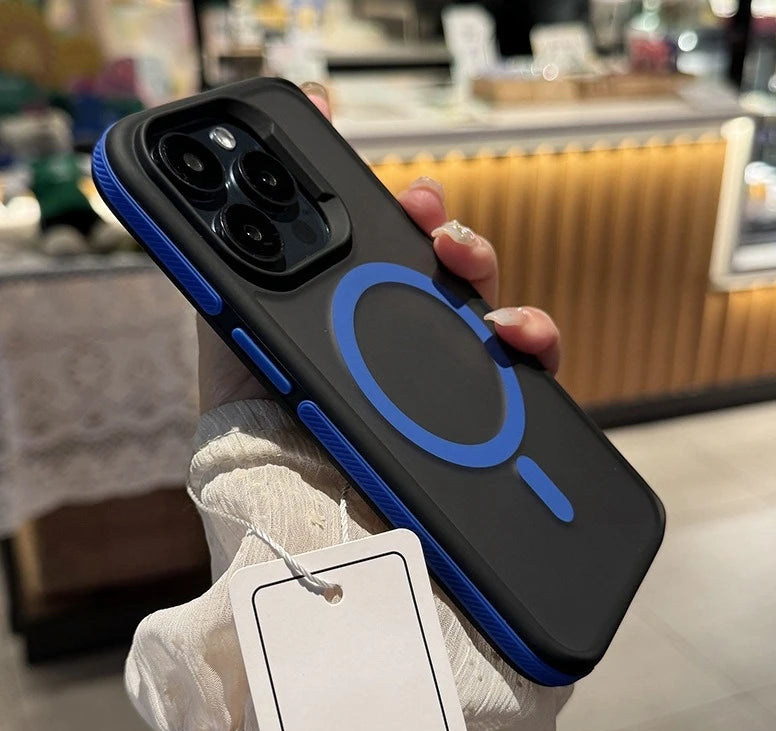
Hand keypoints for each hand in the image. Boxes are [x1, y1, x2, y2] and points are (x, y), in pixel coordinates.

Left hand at [198, 83, 559, 412]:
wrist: (286, 480)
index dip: (414, 212)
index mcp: (361, 308)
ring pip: (491, 303)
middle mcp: (408, 335)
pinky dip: (535, 336)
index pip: (400, 245)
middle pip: (450, 268)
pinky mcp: (479, 412)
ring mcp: (445, 370)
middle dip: (449, 231)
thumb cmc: (255, 408)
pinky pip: (527, 365)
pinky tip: (511, 330)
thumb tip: (219, 184)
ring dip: (485, 267)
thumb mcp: (236, 316)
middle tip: (431, 218)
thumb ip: (236, 256)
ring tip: (461, 259)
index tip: (413, 194)